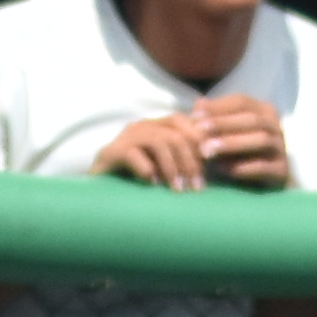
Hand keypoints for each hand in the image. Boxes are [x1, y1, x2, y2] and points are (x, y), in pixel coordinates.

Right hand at [90, 114, 213, 189]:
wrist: (100, 194)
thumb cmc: (139, 182)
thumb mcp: (168, 169)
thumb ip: (187, 158)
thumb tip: (216, 156)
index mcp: (158, 126)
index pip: (185, 122)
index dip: (200, 140)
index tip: (213, 164)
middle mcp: (142, 126)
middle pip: (175, 132)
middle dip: (190, 159)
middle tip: (197, 186)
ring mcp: (125, 138)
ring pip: (158, 141)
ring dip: (172, 167)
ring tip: (178, 190)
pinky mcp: (109, 152)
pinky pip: (132, 154)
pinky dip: (146, 169)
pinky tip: (152, 185)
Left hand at [184, 93, 296, 188]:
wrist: (267, 180)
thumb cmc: (242, 150)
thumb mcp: (229, 131)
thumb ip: (215, 117)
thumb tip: (198, 104)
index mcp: (264, 111)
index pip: (241, 102)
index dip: (217, 107)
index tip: (194, 115)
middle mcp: (276, 126)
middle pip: (252, 119)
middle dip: (223, 123)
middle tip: (199, 129)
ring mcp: (281, 148)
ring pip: (260, 140)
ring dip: (232, 143)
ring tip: (208, 150)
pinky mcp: (282, 170)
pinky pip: (264, 167)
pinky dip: (243, 167)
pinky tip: (222, 169)